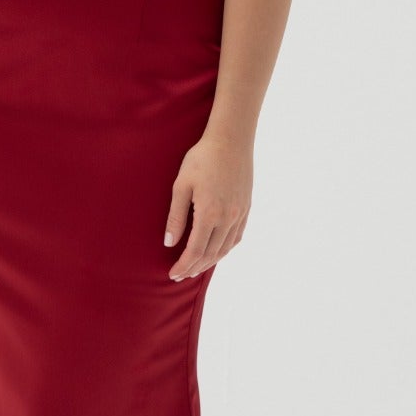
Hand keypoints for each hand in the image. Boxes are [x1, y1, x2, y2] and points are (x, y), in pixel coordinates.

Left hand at [165, 129, 251, 279]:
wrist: (231, 140)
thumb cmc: (202, 159)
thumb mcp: (181, 185)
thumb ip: (176, 216)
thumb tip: (169, 243)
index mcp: (209, 214)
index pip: (195, 251)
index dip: (184, 265)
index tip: (172, 274)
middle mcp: (228, 218)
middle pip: (211, 254)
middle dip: (195, 267)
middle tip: (181, 275)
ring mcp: (240, 214)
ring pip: (226, 248)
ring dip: (210, 261)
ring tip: (197, 267)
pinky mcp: (246, 208)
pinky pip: (237, 236)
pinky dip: (226, 248)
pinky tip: (218, 251)